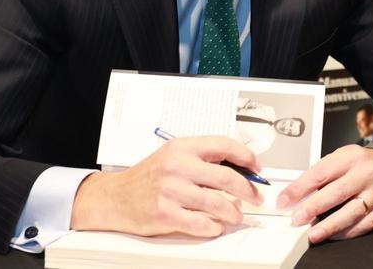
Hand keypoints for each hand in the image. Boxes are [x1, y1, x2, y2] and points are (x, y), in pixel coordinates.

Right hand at [70, 136, 263, 237]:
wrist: (116, 197)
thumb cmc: (147, 178)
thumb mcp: (173, 157)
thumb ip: (201, 159)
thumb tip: (238, 167)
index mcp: (181, 148)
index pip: (223, 145)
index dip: (246, 156)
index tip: (256, 167)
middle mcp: (177, 166)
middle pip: (226, 177)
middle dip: (248, 189)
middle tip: (255, 196)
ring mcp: (171, 190)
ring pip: (217, 203)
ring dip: (234, 212)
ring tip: (236, 215)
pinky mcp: (166, 213)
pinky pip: (201, 223)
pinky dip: (214, 227)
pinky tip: (215, 226)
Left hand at [276, 141, 372, 243]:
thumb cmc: (356, 163)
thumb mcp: (337, 158)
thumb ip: (317, 175)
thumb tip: (294, 196)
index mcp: (350, 158)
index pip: (321, 173)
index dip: (300, 188)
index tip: (285, 200)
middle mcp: (365, 174)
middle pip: (337, 193)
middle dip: (314, 208)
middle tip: (297, 218)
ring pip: (352, 212)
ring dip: (330, 225)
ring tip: (313, 233)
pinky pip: (364, 224)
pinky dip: (347, 232)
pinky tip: (334, 235)